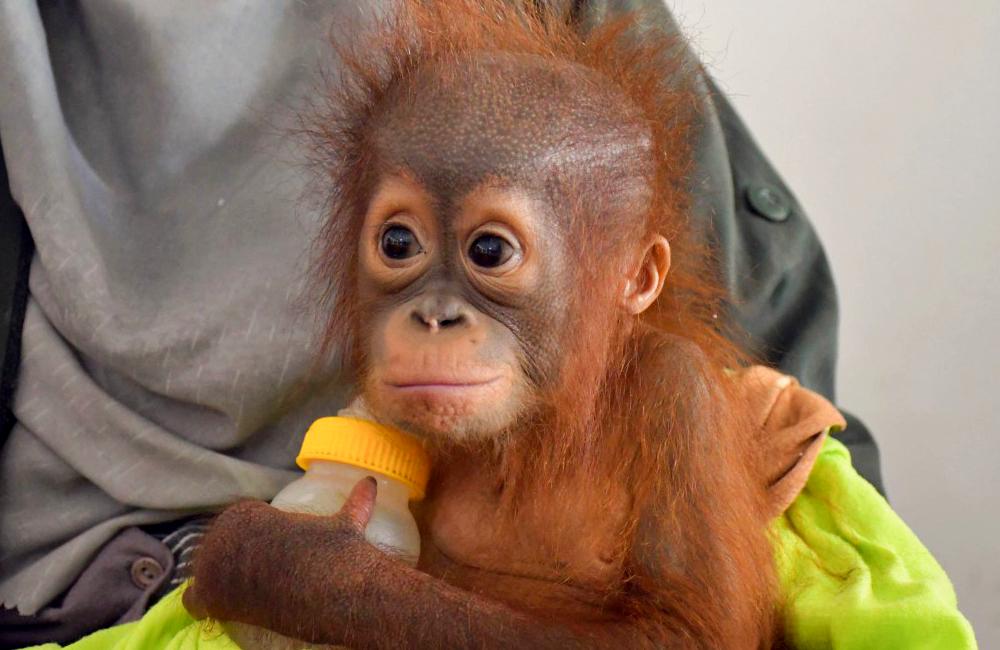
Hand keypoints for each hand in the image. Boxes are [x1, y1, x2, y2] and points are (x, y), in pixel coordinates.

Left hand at [182, 477, 380, 629]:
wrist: (335, 586)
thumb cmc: (336, 551)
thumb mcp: (344, 523)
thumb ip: (355, 503)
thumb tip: (371, 483)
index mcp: (246, 513)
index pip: (235, 527)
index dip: (253, 543)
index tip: (272, 557)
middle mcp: (224, 535)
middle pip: (218, 549)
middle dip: (236, 561)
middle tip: (263, 577)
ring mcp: (215, 566)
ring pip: (205, 572)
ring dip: (221, 580)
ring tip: (248, 590)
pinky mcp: (214, 596)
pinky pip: (194, 600)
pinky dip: (204, 603)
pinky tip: (221, 606)